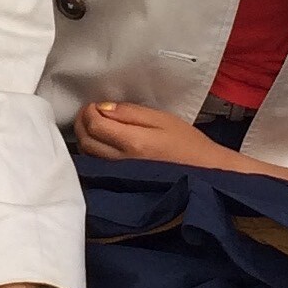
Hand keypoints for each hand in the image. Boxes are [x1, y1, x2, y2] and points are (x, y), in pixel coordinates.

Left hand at [72, 101, 233, 168]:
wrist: (204, 173)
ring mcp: (121, 175)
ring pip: (88, 155)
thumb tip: (103, 108)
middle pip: (86, 141)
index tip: (94, 105)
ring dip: (85, 138)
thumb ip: (131, 113)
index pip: (95, 125)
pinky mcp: (122, 182)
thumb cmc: (188, 145)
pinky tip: (101, 145)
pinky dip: (93, 153)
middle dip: (82, 123)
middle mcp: (122, 162)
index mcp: (133, 143)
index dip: (89, 111)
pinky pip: (97, 167)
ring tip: (95, 126)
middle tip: (89, 112)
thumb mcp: (162, 119)